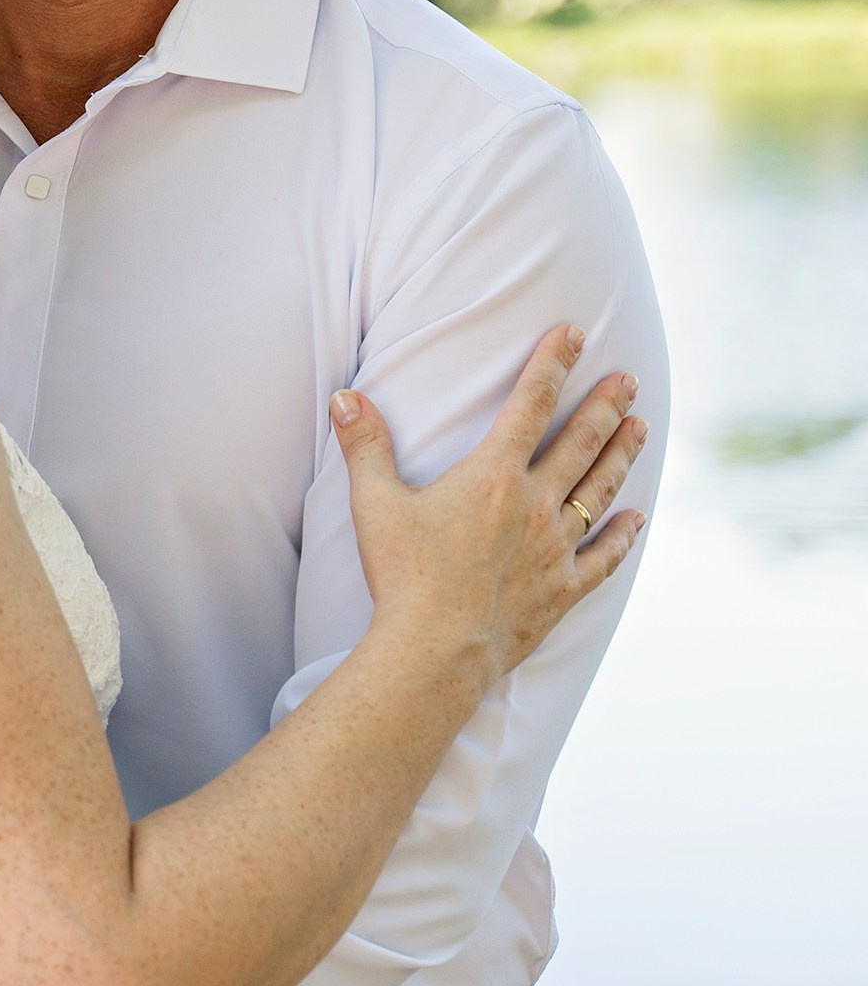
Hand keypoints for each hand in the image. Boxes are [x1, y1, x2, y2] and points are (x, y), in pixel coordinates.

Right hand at [332, 323, 647, 684]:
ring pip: (599, 490)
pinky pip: (603, 557)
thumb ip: (365, 446)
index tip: (574, 333)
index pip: (531, 404)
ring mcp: (555, 548)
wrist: (434, 652)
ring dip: (621, 455)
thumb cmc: (402, 576)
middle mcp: (534, 504)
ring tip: (640, 427)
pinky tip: (637, 519)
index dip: (553, 364)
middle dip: (605, 405)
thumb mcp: (374, 504)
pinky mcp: (563, 589)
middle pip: (580, 442)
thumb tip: (345, 397)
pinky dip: (623, 537)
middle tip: (628, 379)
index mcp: (493, 476)